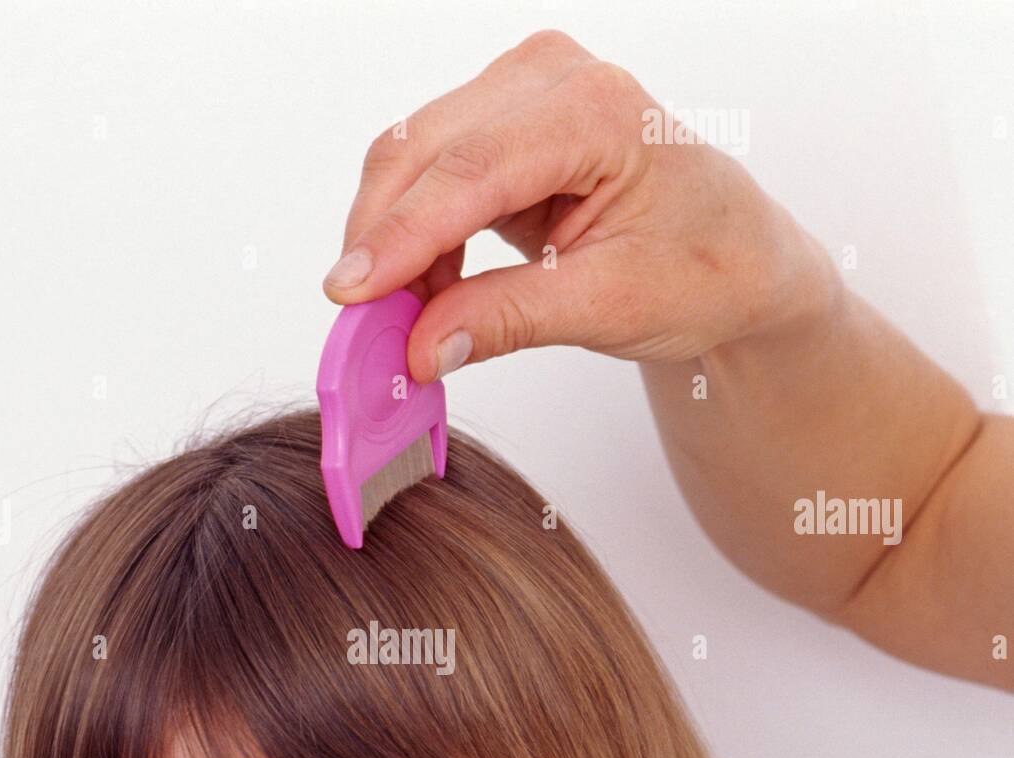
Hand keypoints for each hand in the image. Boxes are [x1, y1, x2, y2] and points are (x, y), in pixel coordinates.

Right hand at [323, 29, 839, 381]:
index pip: (470, 171)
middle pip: (423, 151)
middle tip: (360, 328)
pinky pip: (430, 175)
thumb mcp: (611, 306)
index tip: (348, 296)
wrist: (738, 257)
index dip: (399, 236)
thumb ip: (509, 321)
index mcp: (595, 110)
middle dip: (380, 242)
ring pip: (414, 160)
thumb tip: (420, 349)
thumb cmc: (704, 268)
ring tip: (397, 321)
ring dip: (391, 243)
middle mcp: (550, 79)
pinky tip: (423, 293)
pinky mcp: (502, 126)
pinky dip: (413, 238)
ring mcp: (522, 94)